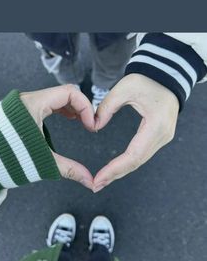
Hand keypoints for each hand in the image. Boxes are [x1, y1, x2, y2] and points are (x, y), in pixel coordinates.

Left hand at [20, 84, 94, 189]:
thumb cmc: (5, 157)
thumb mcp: (43, 162)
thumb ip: (70, 169)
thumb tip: (90, 180)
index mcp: (33, 104)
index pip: (70, 93)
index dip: (85, 107)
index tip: (91, 124)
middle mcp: (29, 99)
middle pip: (65, 93)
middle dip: (81, 108)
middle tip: (89, 124)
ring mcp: (25, 104)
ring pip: (56, 97)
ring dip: (72, 109)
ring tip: (82, 122)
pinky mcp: (23, 110)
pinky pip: (48, 103)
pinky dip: (61, 110)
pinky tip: (68, 119)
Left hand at [93, 74, 178, 191]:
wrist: (166, 74)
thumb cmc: (147, 79)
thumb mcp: (124, 88)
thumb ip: (106, 106)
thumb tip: (93, 126)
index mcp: (156, 125)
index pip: (134, 155)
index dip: (115, 169)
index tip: (99, 178)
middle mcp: (162, 135)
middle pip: (137, 162)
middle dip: (116, 175)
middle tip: (96, 186)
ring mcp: (163, 137)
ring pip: (140, 160)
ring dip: (121, 171)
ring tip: (102, 180)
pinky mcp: (159, 136)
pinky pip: (142, 154)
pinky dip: (127, 163)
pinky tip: (114, 169)